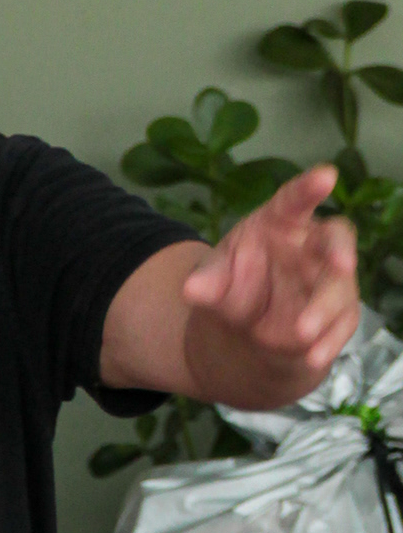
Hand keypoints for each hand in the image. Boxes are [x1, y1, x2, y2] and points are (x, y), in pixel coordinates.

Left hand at [183, 164, 359, 383]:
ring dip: (323, 309)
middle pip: (335, 240)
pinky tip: (312, 357)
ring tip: (300, 331)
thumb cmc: (234, 283)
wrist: (244, 331)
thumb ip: (207, 282)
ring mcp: (328, 281)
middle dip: (340, 251)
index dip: (310, 188)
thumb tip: (191, 289)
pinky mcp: (336, 315)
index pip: (295, 200)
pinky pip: (339, 326)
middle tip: (341, 265)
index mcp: (281, 223)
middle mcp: (311, 247)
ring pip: (338, 288)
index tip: (326, 176)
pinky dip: (328, 343)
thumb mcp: (213, 280)